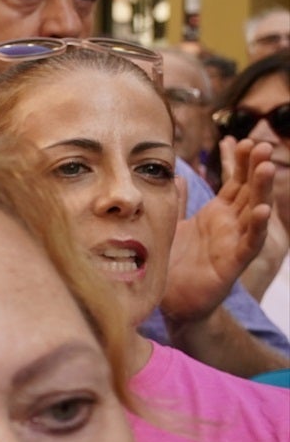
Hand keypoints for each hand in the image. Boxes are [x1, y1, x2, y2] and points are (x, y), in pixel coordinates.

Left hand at [162, 138, 276, 324]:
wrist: (172, 300)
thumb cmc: (175, 262)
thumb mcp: (173, 224)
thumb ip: (178, 201)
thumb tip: (175, 175)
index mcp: (218, 214)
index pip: (235, 182)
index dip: (240, 162)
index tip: (243, 140)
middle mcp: (231, 225)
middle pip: (249, 191)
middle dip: (256, 168)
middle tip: (262, 145)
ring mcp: (235, 243)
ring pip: (254, 212)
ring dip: (262, 191)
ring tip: (268, 168)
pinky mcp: (234, 264)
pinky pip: (249, 243)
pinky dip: (256, 227)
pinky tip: (262, 211)